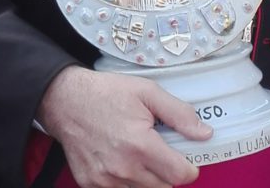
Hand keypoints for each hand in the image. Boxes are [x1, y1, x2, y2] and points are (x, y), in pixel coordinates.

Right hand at [37, 66, 211, 187]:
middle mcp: (123, 169)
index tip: (188, 160)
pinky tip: (121, 159)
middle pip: (164, 187)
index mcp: (140, 145)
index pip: (180, 175)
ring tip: (139, 152)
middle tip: (160, 150)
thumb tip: (204, 133)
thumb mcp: (147, 91)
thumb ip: (178, 113)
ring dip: (148, 178)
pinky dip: (126, 181)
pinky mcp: (91, 185)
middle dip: (168, 172)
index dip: (190, 168)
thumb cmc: (106, 93)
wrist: (65, 100)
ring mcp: (106, 180)